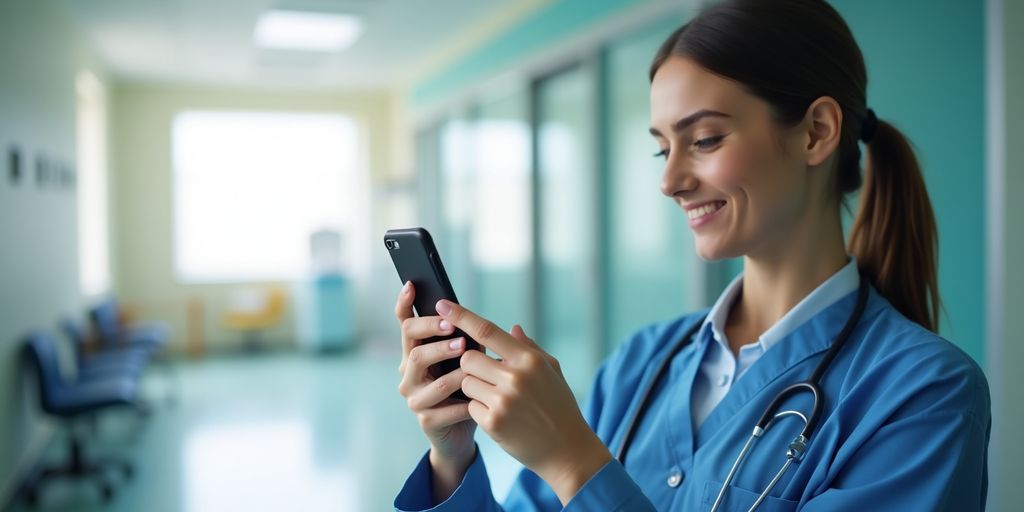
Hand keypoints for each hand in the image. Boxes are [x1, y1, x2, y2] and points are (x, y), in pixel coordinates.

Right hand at [394, 282, 475, 502]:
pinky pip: (442, 405)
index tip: (412, 285)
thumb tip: (472, 319)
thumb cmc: (468, 388)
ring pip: (424, 372)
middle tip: (456, 329)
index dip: (404, 304)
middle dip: (433, 332)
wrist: (465, 430)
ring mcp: (414, 396)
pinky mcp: (425, 419)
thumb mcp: (468, 360)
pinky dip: (461, 400)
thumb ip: (467, 340)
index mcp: (417, 352)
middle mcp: (408, 372)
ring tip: (469, 360)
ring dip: (449, 363)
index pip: (404, 324)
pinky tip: (476, 398)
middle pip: (412, 344)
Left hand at [436, 299, 612, 505]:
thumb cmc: (560, 406)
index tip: (442, 305)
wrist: (567, 450)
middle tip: (489, 378)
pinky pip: (470, 406)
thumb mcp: (552, 371)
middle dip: (472, 366)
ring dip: (475, 388)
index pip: (487, 330)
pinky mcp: (492, 423)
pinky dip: (479, 409)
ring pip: (466, 382)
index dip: (461, 316)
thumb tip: (512, 328)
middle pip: (468, 358)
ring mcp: (503, 401)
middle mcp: (515, 377)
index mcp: (529, 360)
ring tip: (497, 399)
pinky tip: (499, 417)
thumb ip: (529, 348)